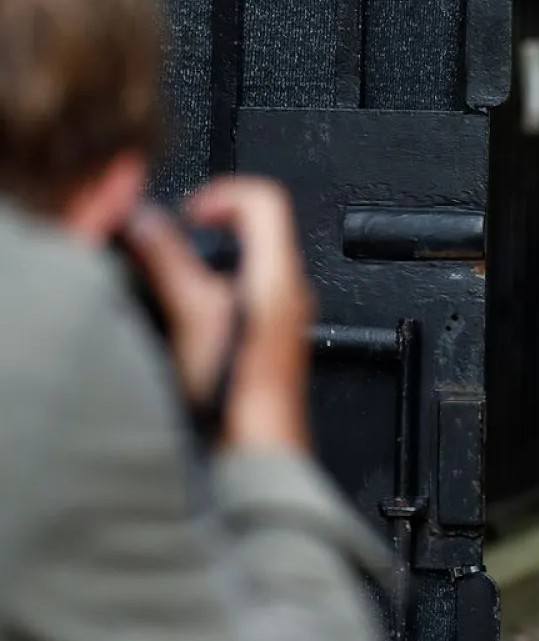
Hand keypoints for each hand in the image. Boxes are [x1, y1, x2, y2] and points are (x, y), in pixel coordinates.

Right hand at [123, 176, 315, 451]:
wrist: (257, 447)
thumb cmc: (239, 394)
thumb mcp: (192, 315)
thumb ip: (168, 261)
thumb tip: (145, 221)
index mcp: (279, 275)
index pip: (265, 199)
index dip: (222, 193)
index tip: (189, 211)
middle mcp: (291, 290)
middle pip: (258, 227)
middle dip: (210, 225)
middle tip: (174, 237)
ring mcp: (284, 314)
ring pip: (251, 261)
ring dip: (210, 258)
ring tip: (177, 274)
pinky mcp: (271, 336)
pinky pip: (248, 293)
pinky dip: (216, 288)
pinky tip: (190, 313)